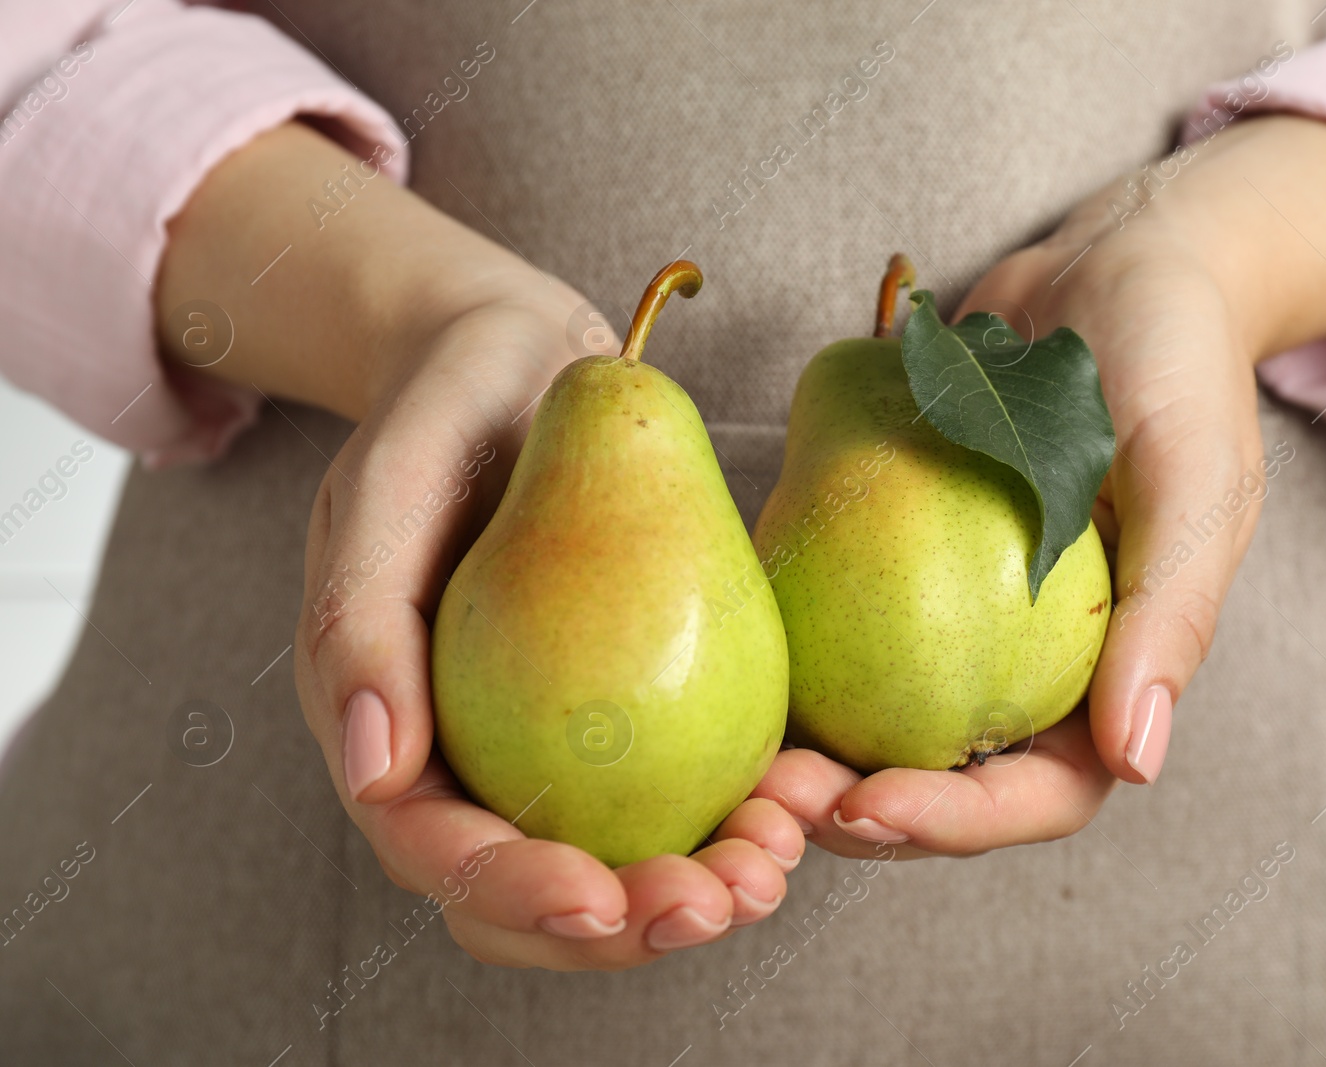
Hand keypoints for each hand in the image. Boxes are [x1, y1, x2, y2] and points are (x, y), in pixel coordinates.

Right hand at [293, 300, 803, 968]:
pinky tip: (797, 798)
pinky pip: (681, 790)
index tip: (601, 896)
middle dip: (623, 927)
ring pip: (618, 862)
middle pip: (536, 897)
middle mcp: (471, 762)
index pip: (440, 852)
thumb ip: (358, 620)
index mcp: (391, 736)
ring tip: (773, 867)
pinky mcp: (631, 715)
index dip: (516, 895)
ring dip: (695, 889)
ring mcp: (555, 747)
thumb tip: (377, 777)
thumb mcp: (383, 485)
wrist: (518, 365)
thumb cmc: (441, 410)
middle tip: (719, 904)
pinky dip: (736, 814)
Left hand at [758, 115, 1325, 856]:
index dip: (957, 821)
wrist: (1111, 268)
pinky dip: (790, 662)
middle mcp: (1029, 665)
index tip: (869, 806)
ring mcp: (957, 620)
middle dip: (857, 811)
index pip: (1040, 791)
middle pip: (940, 779)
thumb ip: (1169, 615)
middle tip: (772, 800)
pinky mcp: (897, 565)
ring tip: (740, 761)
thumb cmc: (1175, 366)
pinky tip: (731, 660)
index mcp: (1111, 674)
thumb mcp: (1194, 479)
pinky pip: (839, 632)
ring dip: (808, 758)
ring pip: (877, 726)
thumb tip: (1136, 760)